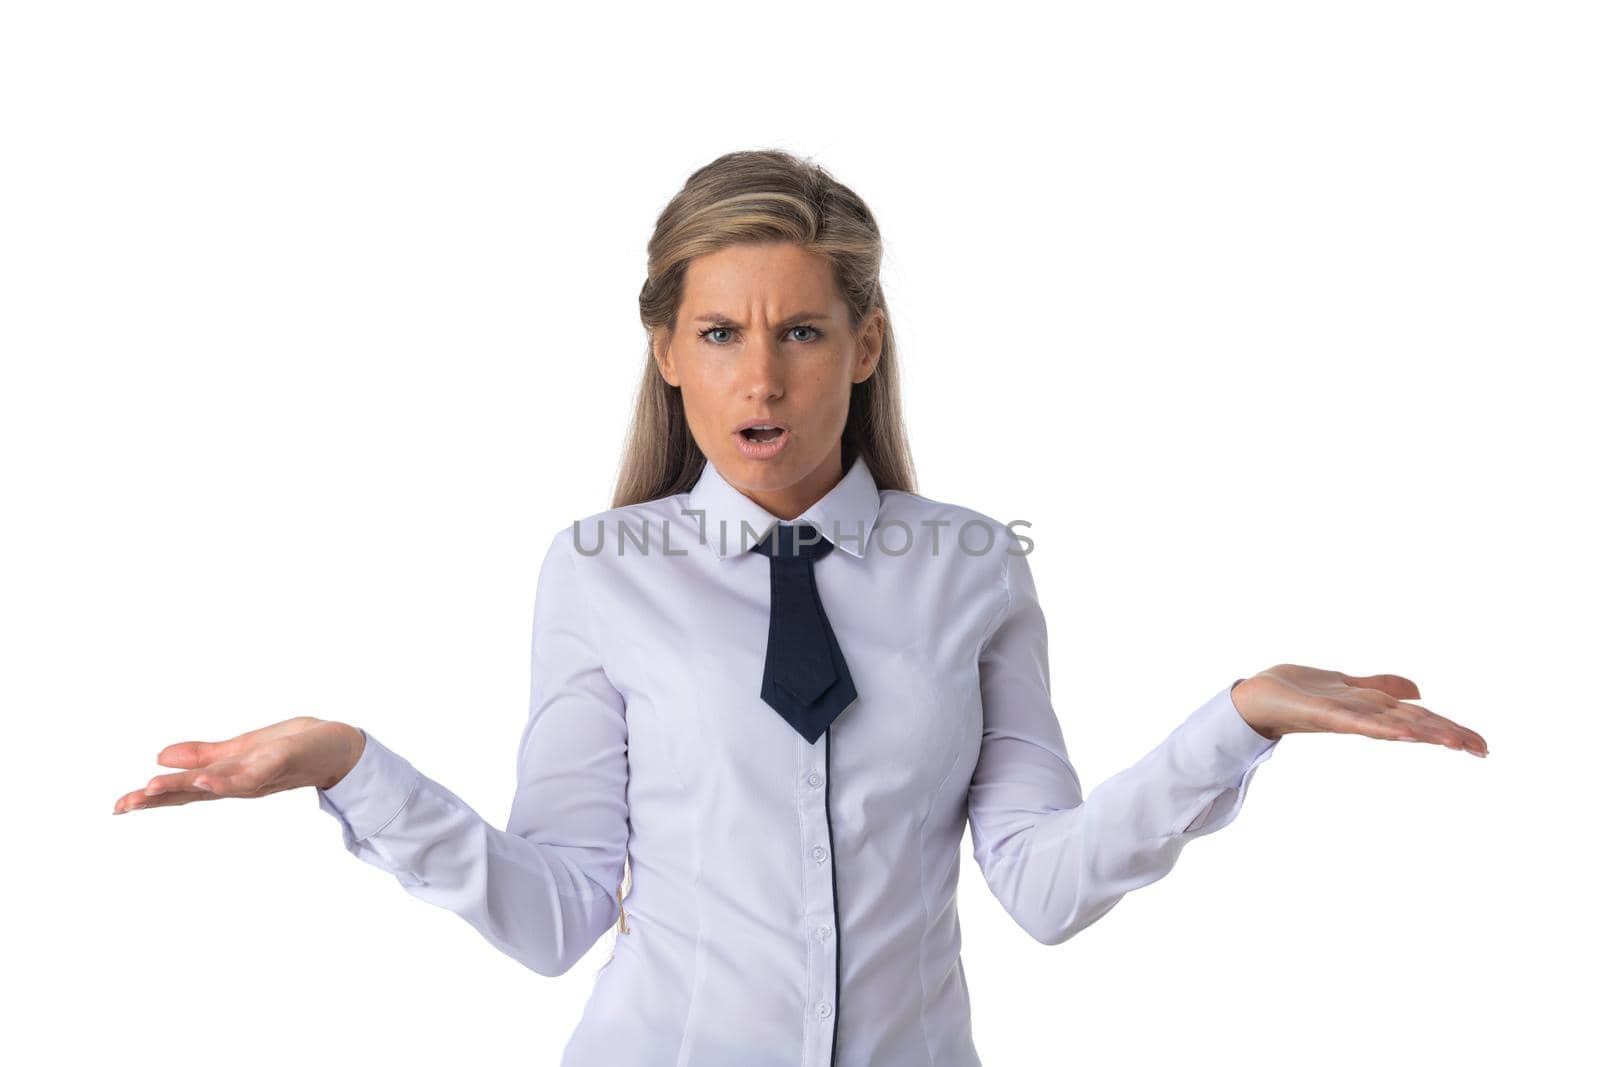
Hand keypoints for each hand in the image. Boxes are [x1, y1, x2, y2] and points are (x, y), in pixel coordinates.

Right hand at [112, 717, 364, 813]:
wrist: (338, 746)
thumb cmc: (291, 748)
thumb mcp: (239, 750)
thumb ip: (203, 756)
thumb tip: (160, 757)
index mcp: (226, 778)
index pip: (183, 790)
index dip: (150, 798)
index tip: (117, 806)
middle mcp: (239, 782)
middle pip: (193, 793)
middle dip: (157, 800)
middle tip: (122, 805)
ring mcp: (258, 775)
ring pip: (216, 785)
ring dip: (185, 788)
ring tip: (153, 789)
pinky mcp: (280, 762)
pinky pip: (251, 773)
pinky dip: (227, 778)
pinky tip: (206, 779)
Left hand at [1231, 664, 1487, 756]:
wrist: (1257, 695)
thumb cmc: (1299, 691)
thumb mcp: (1350, 684)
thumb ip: (1383, 687)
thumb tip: (1420, 692)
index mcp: (1374, 708)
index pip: (1421, 718)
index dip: (1451, 729)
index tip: (1483, 745)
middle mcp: (1365, 715)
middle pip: (1415, 724)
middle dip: (1449, 735)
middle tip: (1483, 750)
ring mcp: (1347, 716)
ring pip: (1392, 724)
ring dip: (1424, 732)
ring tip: (1455, 742)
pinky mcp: (1324, 713)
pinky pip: (1356, 721)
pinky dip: (1380, 726)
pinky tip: (1402, 732)